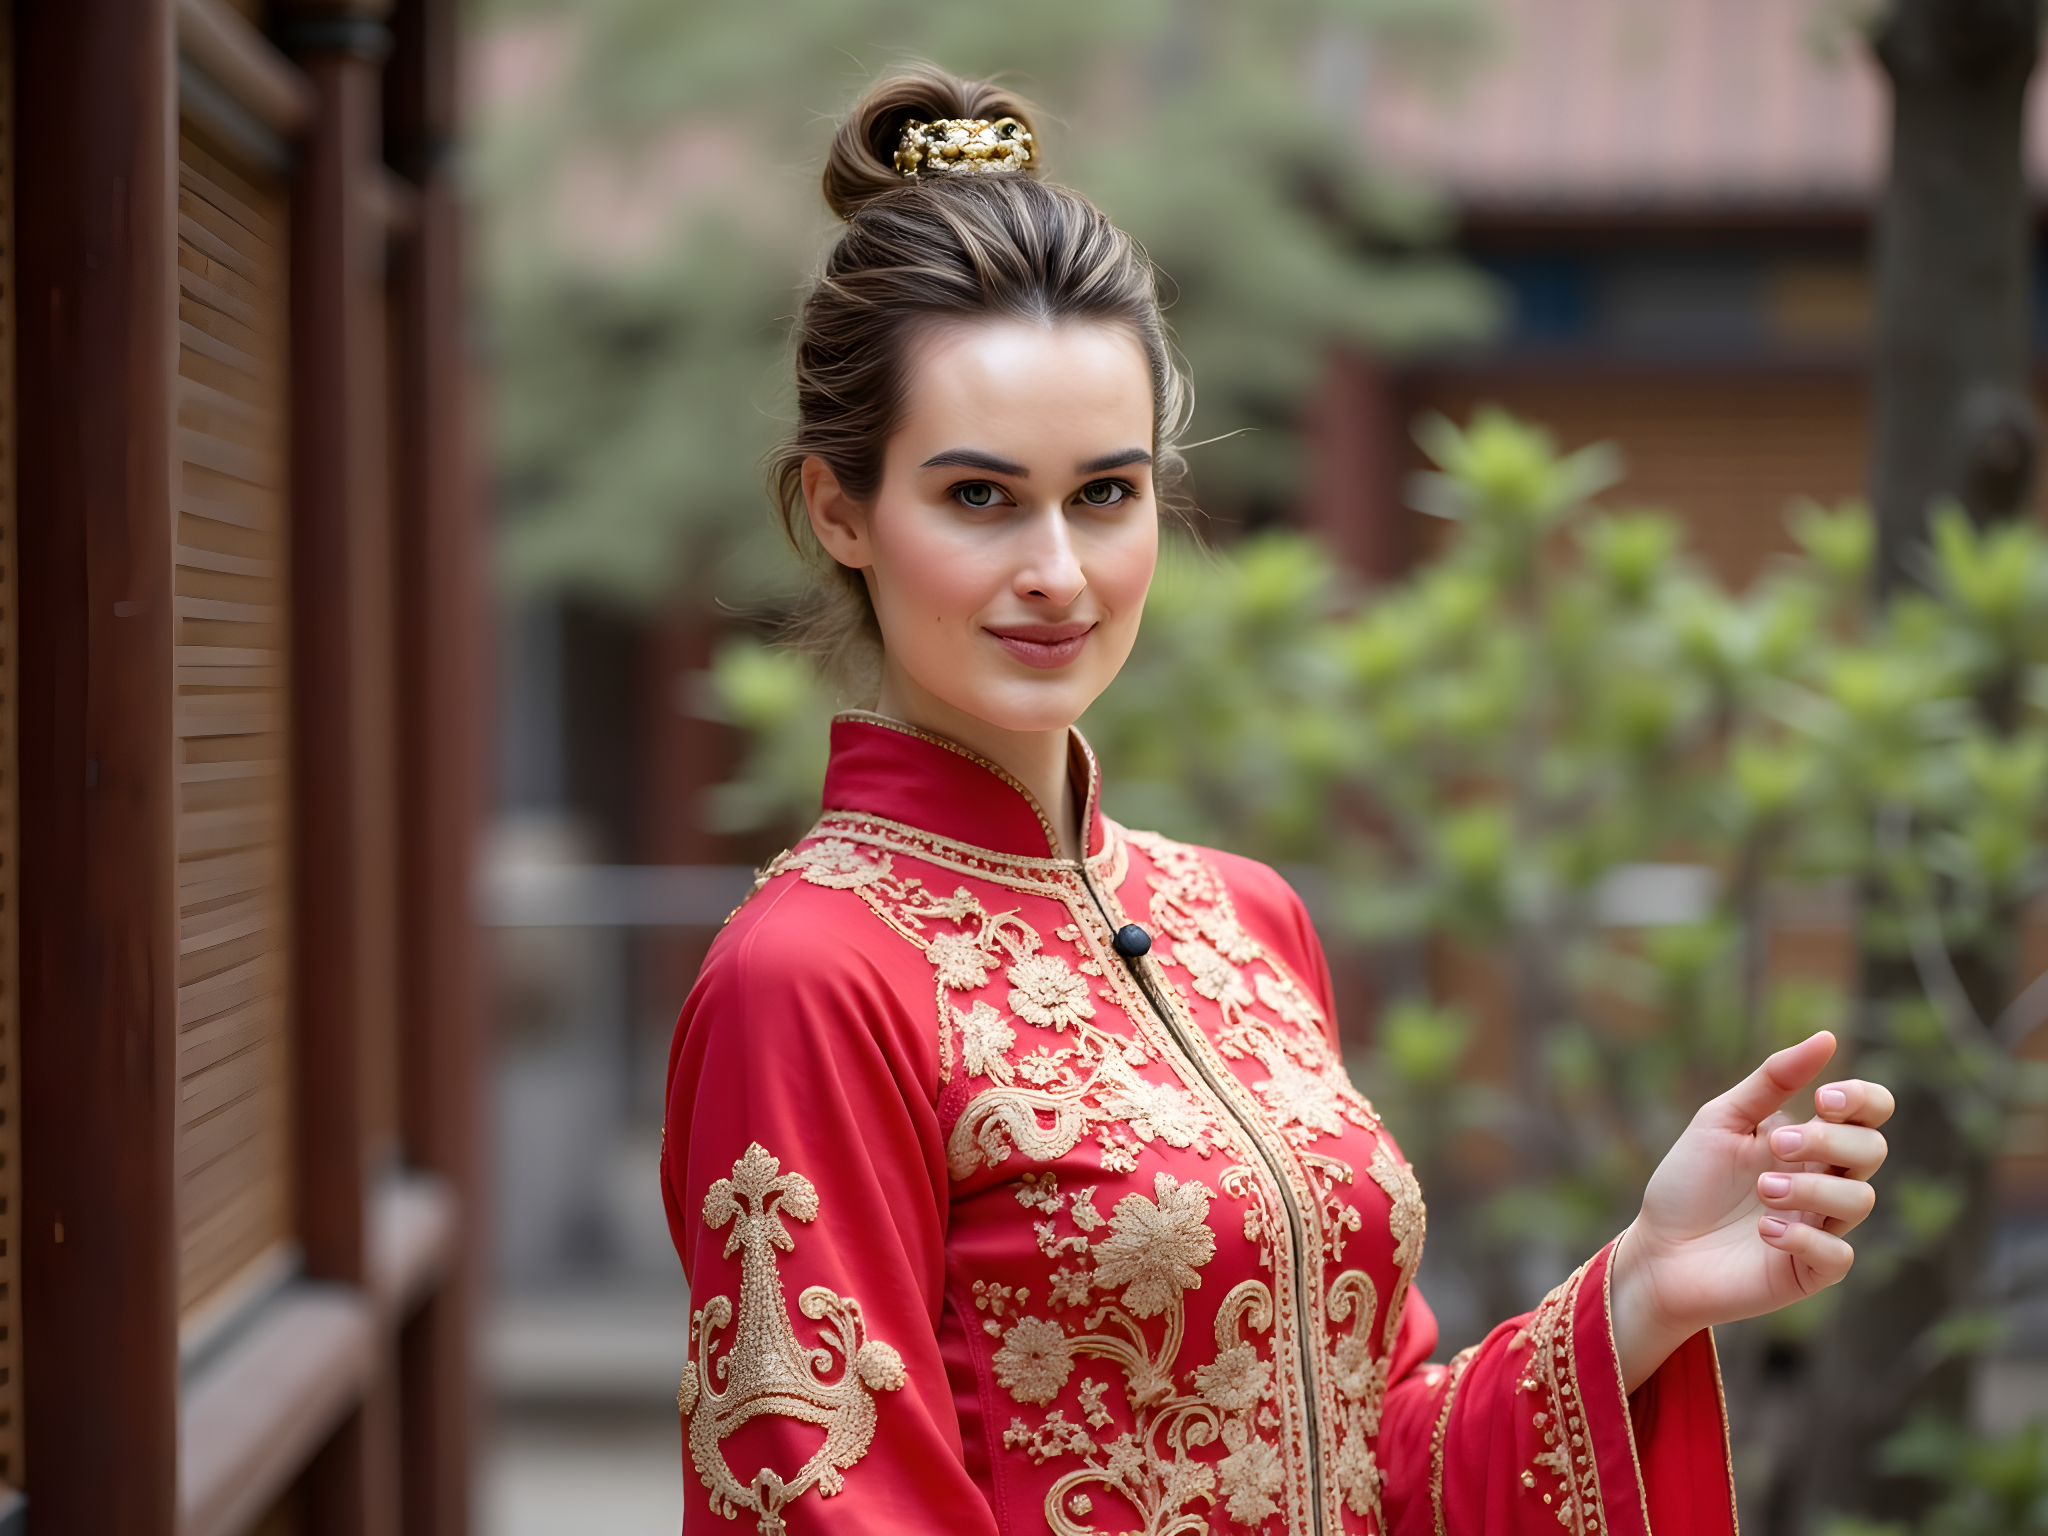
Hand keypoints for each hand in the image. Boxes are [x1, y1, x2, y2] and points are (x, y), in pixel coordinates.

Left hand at [1608, 1031, 1891, 1391]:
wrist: (1656, 1250)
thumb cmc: (1689, 1183)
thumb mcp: (1722, 1121)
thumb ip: (1772, 1082)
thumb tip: (1827, 1037)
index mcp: (1809, 1141)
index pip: (1870, 1113)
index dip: (1864, 1100)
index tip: (1823, 1099)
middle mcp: (1824, 1182)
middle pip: (1871, 1151)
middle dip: (1830, 1141)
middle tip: (1776, 1144)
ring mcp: (1821, 1227)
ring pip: (1859, 1200)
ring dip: (1811, 1189)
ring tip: (1762, 1190)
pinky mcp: (1808, 1271)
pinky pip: (1838, 1256)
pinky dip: (1806, 1238)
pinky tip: (1766, 1230)